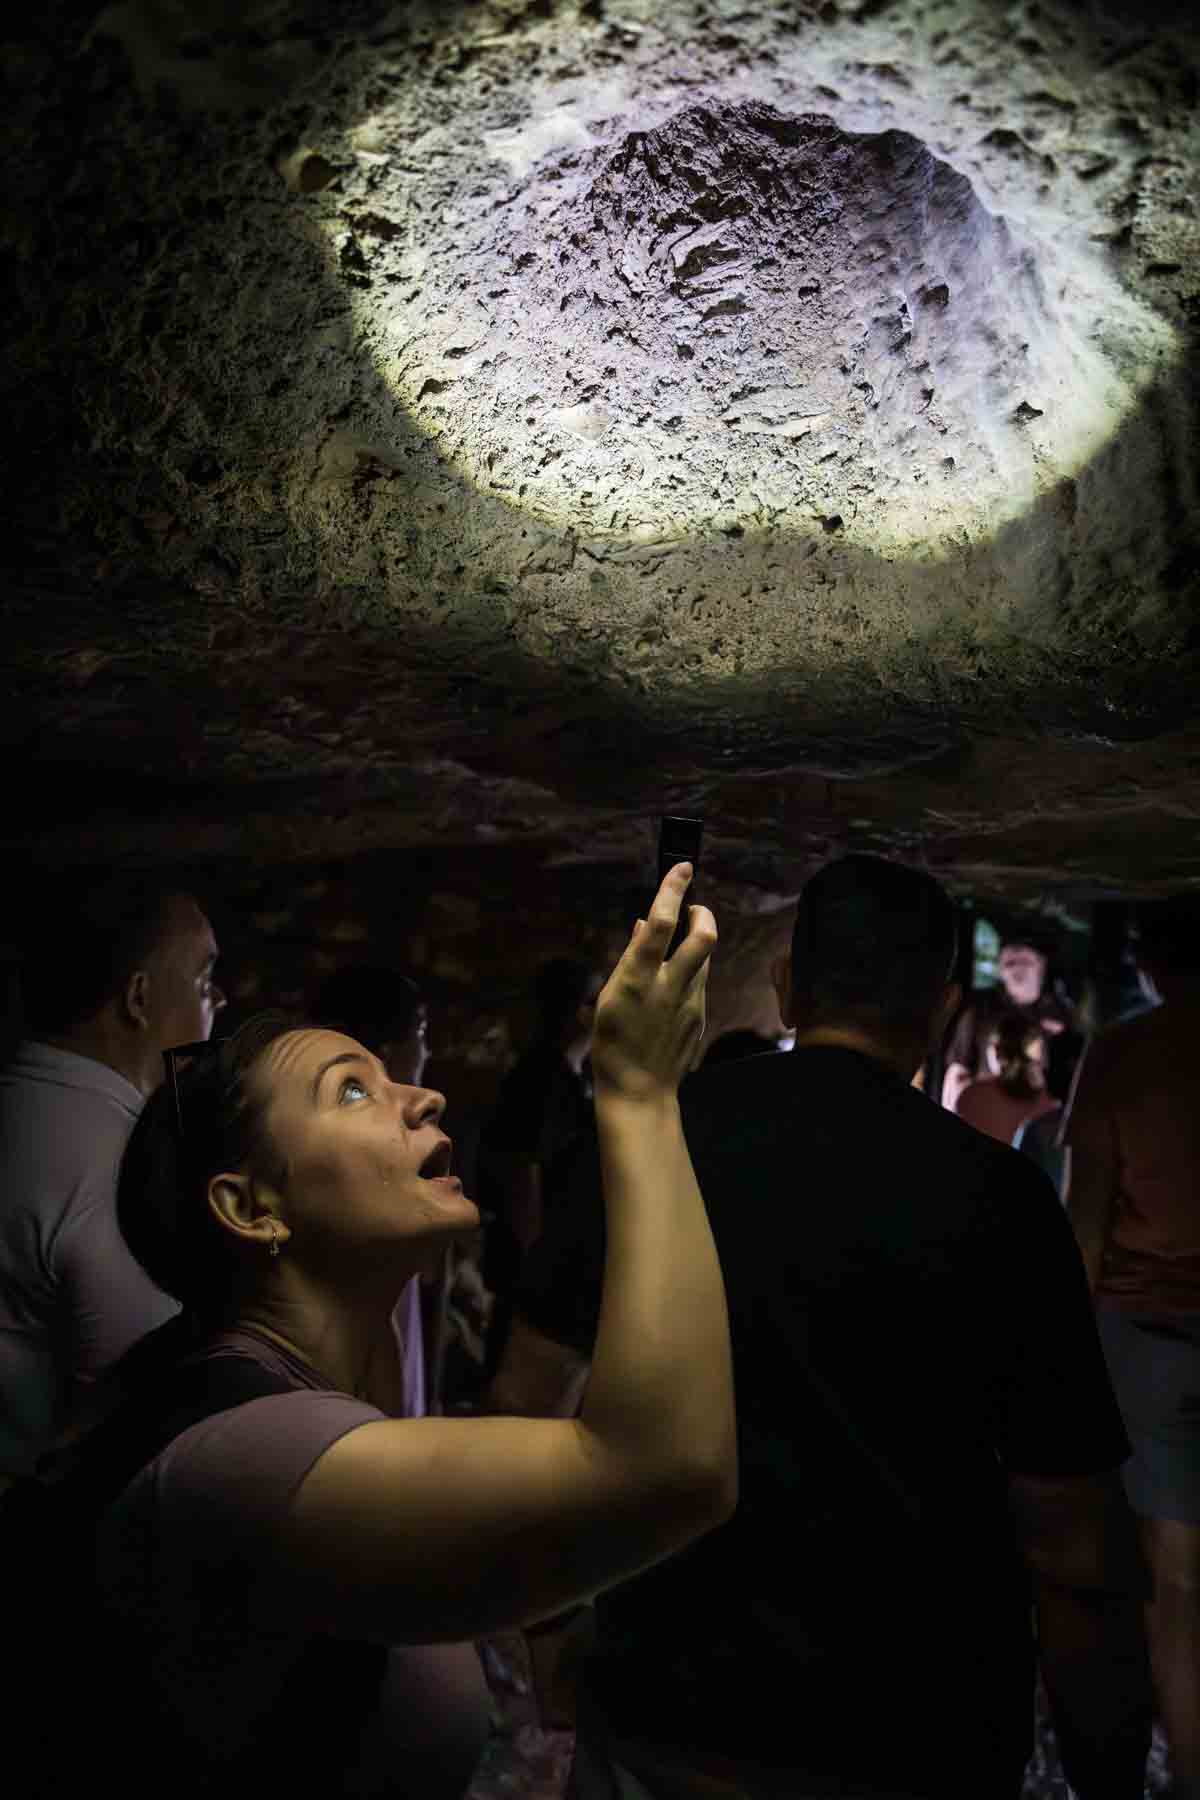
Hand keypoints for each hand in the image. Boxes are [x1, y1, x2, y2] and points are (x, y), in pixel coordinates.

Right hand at [590, 863, 716, 1101]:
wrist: (639, 1091)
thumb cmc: (612, 1045)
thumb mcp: (607, 999)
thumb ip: (629, 961)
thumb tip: (641, 928)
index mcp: (640, 979)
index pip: (661, 923)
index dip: (673, 890)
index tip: (683, 868)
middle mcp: (671, 986)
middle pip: (704, 936)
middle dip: (703, 912)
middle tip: (694, 907)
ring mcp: (692, 1003)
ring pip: (705, 958)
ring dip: (697, 942)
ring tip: (680, 945)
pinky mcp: (701, 1017)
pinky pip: (700, 983)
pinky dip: (690, 973)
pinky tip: (673, 985)